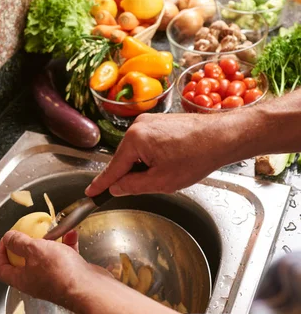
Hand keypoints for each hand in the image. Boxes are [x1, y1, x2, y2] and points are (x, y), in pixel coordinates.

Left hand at [0, 229, 89, 308]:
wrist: (89, 289)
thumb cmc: (59, 272)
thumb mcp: (34, 250)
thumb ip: (19, 242)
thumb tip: (7, 238)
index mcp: (22, 280)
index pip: (2, 269)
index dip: (0, 254)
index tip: (6, 239)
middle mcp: (36, 282)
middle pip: (25, 262)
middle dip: (29, 244)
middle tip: (31, 232)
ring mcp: (54, 279)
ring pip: (47, 257)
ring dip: (51, 242)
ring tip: (55, 230)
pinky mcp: (70, 275)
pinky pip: (65, 257)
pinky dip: (67, 245)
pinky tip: (72, 234)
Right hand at [86, 112, 237, 196]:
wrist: (222, 136)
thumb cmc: (196, 157)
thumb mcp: (162, 181)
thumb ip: (133, 186)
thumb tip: (116, 188)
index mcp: (135, 139)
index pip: (112, 168)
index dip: (101, 184)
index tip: (90, 192)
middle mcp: (138, 125)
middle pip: (125, 159)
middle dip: (135, 174)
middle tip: (156, 183)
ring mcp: (149, 120)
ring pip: (137, 152)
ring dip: (147, 165)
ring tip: (172, 170)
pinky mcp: (159, 121)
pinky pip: (147, 143)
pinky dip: (154, 156)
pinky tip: (173, 161)